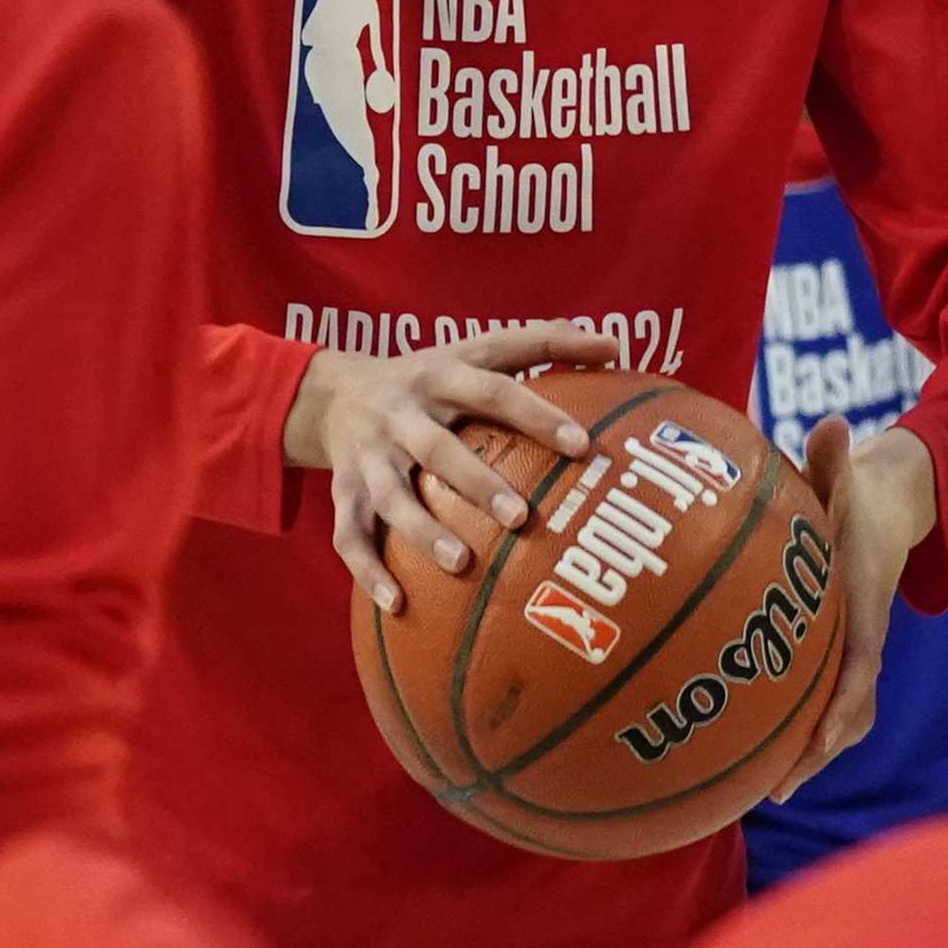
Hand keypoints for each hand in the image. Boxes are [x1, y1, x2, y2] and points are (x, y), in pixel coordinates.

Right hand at [290, 326, 623, 611]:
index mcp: (441, 375)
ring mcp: (368, 455)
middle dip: (477, 483)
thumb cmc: (429, 377)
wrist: (332, 392)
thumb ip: (543, 343)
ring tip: (461, 564)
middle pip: (438, 448)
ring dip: (423, 532)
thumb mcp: (477, 350)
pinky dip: (367, 570)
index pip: (494, 389)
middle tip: (521, 517)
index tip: (581, 447)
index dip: (537, 415)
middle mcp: (402, 414)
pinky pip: (349, 534)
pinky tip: (395, 604)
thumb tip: (615, 344)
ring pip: (391, 496)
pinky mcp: (343, 490)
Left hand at [789, 418, 939, 772]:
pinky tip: (743, 755)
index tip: (824, 736)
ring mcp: (851, 655)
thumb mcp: (844, 476)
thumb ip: (834, 457)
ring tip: (762, 791)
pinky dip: (792, 734)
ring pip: (838, 717)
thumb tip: (832, 423)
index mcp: (866, 605)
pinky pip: (818, 704)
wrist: (888, 511)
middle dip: (820, 751)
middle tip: (780, 788)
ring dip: (806, 755)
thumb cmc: (854, 496)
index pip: (862, 663)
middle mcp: (862, 640)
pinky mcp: (834, 659)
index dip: (844, 702)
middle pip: (852, 710)